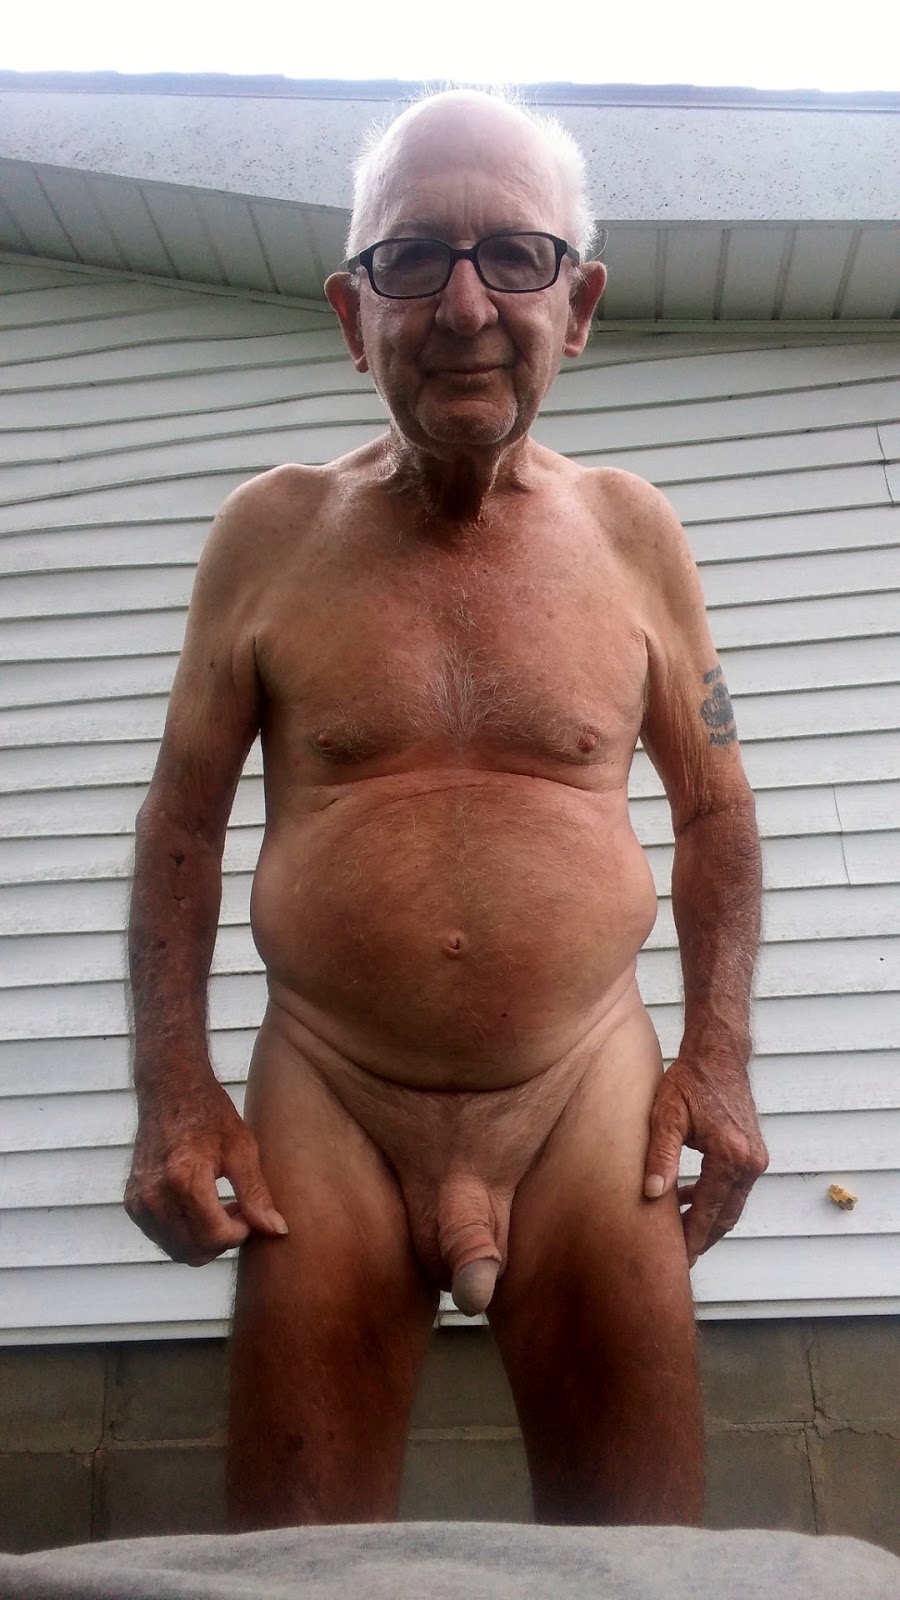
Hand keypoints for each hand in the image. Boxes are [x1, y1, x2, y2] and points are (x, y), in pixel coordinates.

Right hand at [124, 1075, 287, 1265]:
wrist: (169, 1091)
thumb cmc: (209, 1114)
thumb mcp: (242, 1148)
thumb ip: (257, 1194)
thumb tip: (277, 1230)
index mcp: (184, 1179)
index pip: (215, 1237)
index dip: (240, 1233)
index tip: (250, 1213)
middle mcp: (155, 1195)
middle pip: (195, 1251)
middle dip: (223, 1240)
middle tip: (239, 1212)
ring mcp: (139, 1201)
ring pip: (178, 1250)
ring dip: (204, 1240)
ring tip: (222, 1207)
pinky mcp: (132, 1203)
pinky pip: (162, 1238)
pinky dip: (185, 1233)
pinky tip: (201, 1207)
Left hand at [643, 1054, 767, 1265]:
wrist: (719, 1055)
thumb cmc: (690, 1080)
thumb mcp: (667, 1115)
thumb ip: (660, 1156)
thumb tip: (652, 1194)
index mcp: (731, 1156)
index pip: (709, 1211)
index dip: (691, 1238)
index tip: (673, 1260)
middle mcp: (750, 1161)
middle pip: (726, 1216)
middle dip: (702, 1238)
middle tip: (678, 1259)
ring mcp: (756, 1158)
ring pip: (732, 1204)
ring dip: (708, 1220)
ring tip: (680, 1234)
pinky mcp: (753, 1152)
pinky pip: (734, 1188)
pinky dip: (715, 1199)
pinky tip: (690, 1199)